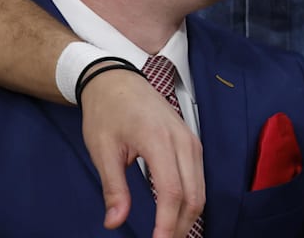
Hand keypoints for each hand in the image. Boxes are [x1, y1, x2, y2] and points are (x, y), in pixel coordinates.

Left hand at [79, 67, 204, 237]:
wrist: (119, 80)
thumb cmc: (108, 112)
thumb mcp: (103, 150)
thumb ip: (114, 187)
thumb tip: (115, 222)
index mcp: (160, 141)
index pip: (172, 191)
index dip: (167, 223)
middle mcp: (184, 142)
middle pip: (194, 195)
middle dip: (180, 227)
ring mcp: (192, 142)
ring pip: (201, 190)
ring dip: (188, 217)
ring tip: (169, 235)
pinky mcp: (192, 144)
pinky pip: (198, 179)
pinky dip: (190, 202)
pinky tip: (176, 216)